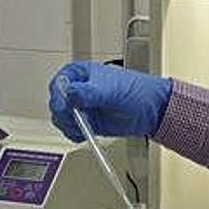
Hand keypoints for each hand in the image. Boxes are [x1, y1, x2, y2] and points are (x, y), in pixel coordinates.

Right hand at [49, 61, 172, 141]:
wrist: (152, 111)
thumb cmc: (136, 92)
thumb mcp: (111, 89)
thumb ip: (88, 91)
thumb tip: (70, 94)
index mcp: (81, 74)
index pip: (59, 84)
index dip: (58, 96)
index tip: (66, 106)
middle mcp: (79, 90)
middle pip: (57, 103)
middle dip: (63, 113)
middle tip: (75, 119)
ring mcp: (82, 107)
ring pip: (62, 118)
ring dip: (68, 125)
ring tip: (83, 127)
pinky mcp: (88, 122)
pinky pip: (72, 130)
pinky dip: (74, 134)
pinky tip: (84, 134)